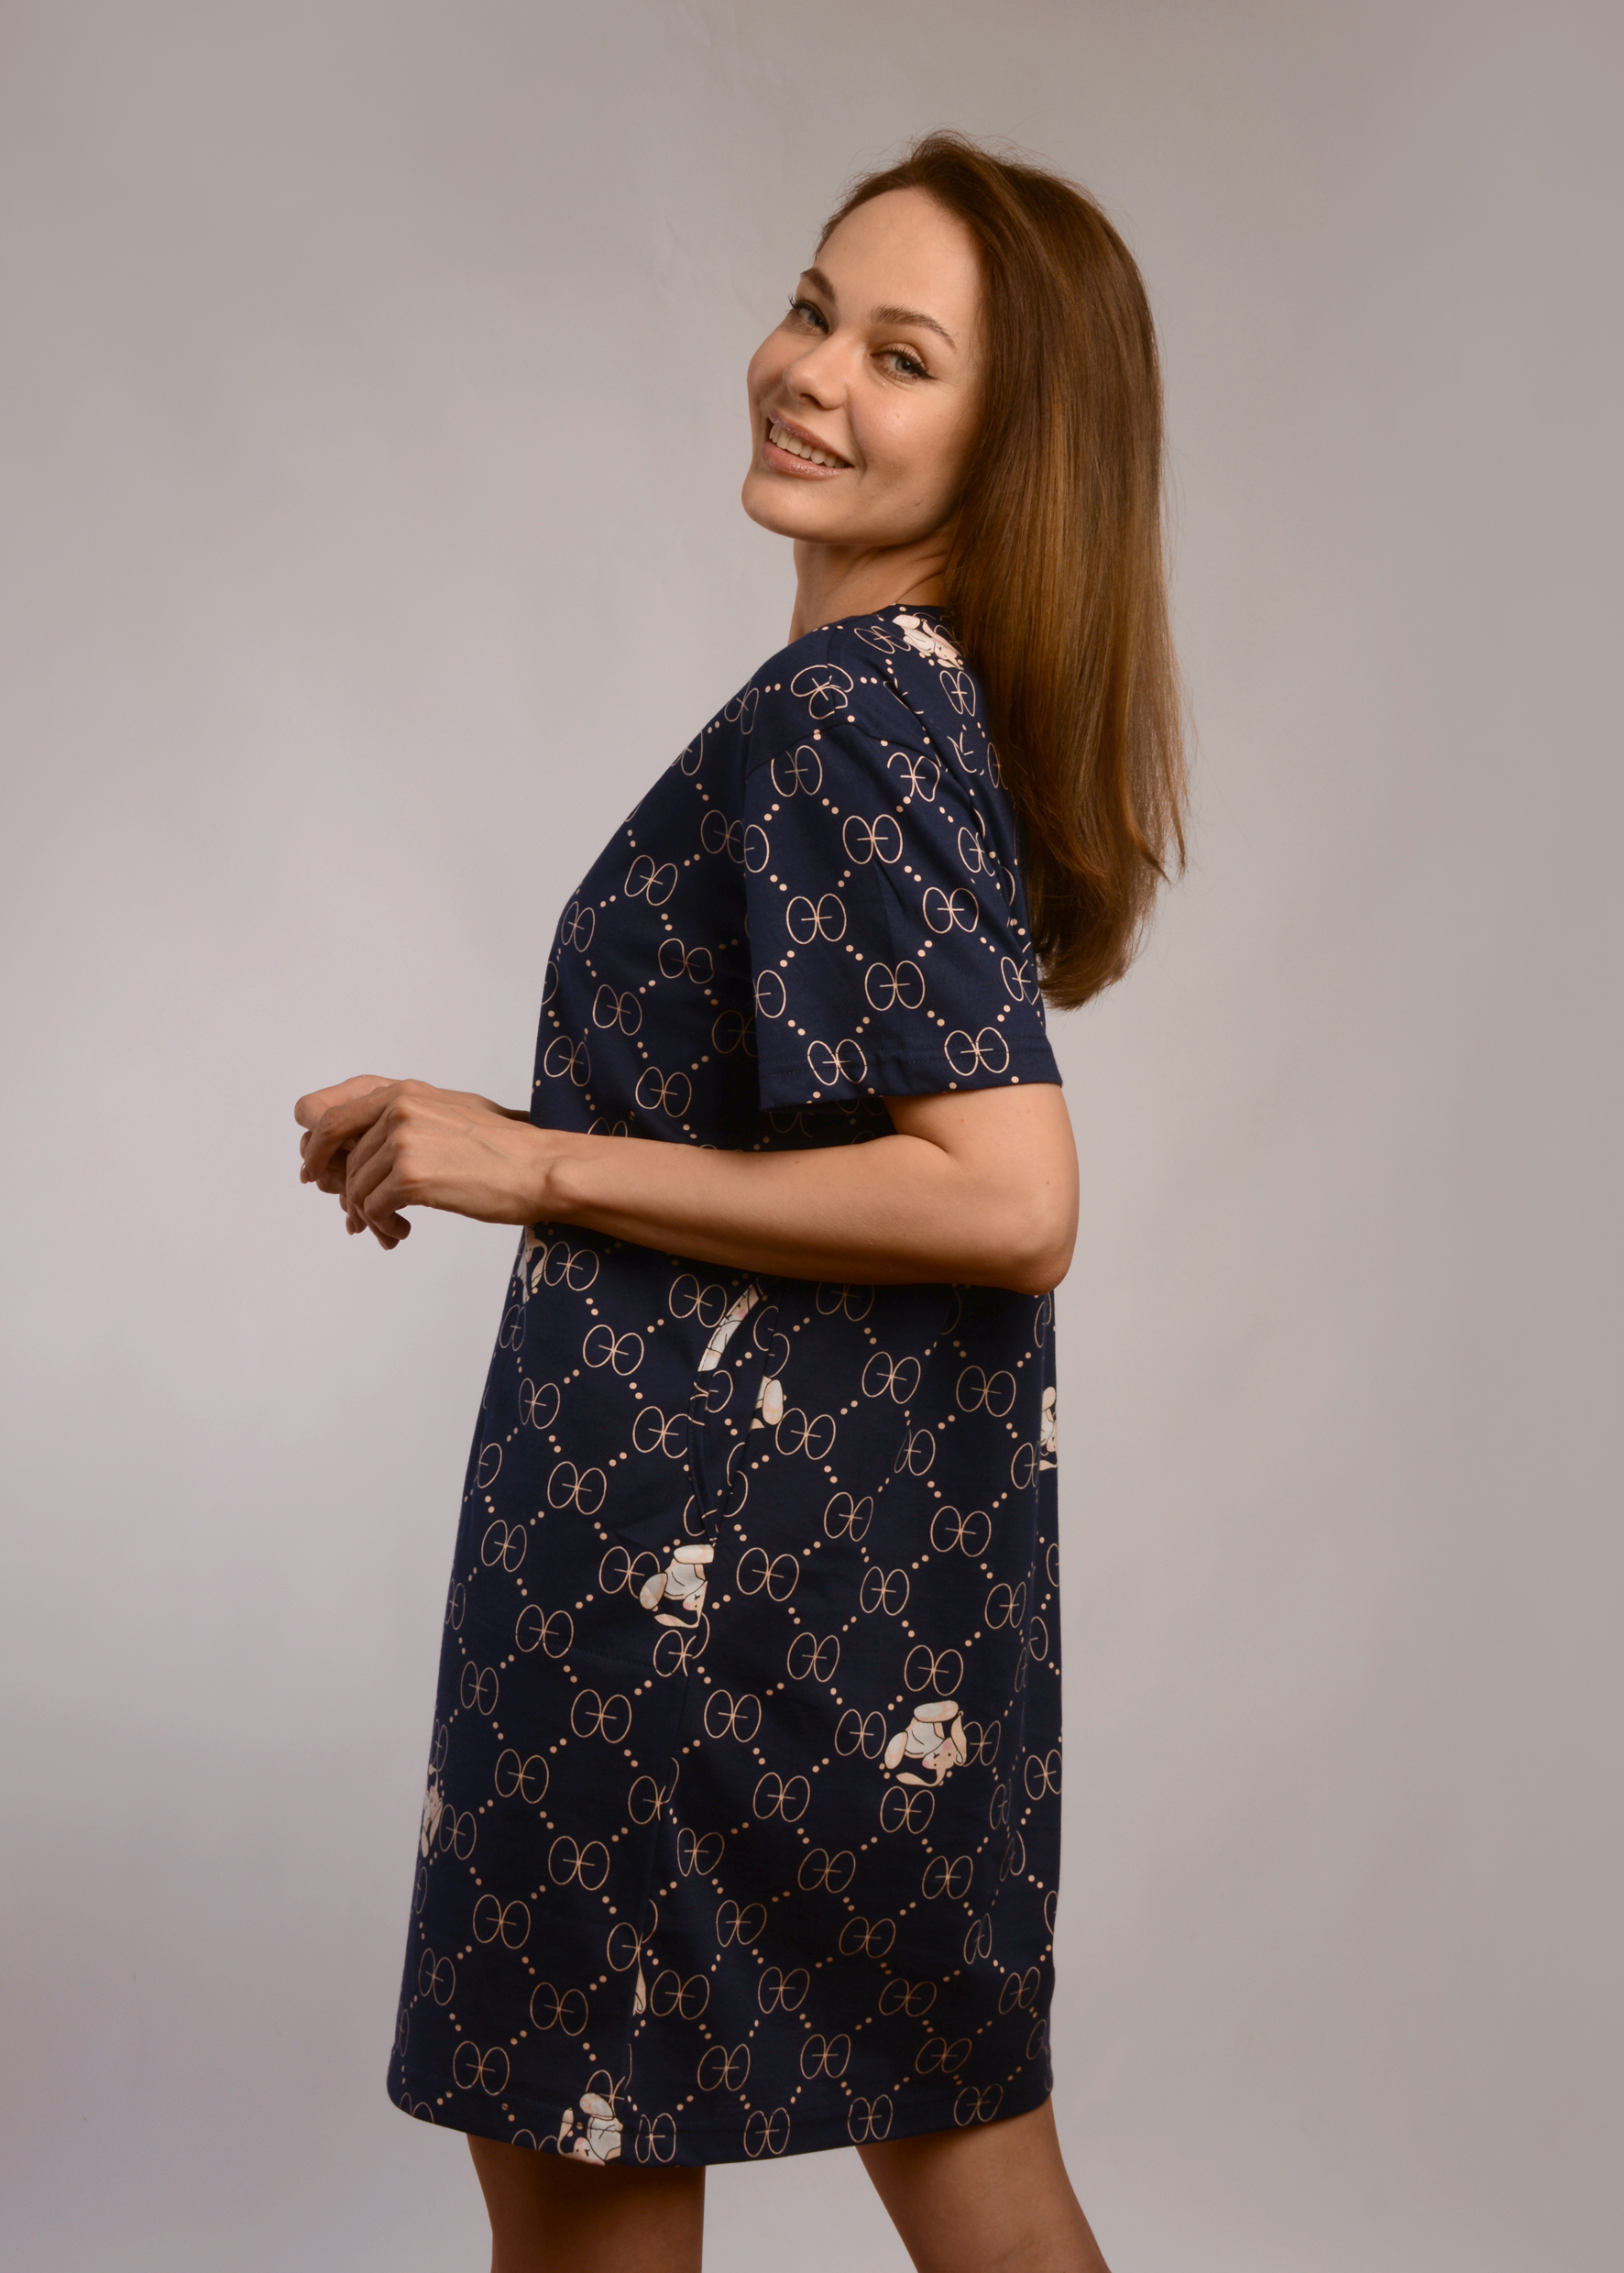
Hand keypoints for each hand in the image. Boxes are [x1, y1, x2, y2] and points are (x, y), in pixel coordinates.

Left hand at [295, 1077, 546, 1248]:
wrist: (539, 1169)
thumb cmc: (503, 1149)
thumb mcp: (450, 1113)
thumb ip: (405, 1118)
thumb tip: (362, 1148)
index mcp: (403, 1091)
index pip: (329, 1113)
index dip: (314, 1146)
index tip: (314, 1170)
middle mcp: (397, 1108)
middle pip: (336, 1156)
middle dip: (337, 1188)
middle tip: (350, 1217)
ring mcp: (402, 1141)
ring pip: (354, 1187)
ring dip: (367, 1216)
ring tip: (390, 1230)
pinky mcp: (410, 1176)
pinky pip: (372, 1209)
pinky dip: (381, 1227)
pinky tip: (402, 1234)